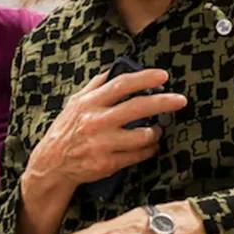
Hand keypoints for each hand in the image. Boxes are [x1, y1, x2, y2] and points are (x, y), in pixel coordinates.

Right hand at [25, 68, 186, 192]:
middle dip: (163, 102)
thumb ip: (95, 86)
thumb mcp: (74, 103)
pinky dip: (149, 149)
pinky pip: (138, 155)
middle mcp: (96, 122)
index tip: (163, 76)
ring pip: (142, 135)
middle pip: (137, 108)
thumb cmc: (67, 130)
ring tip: (158, 130)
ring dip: (156, 132)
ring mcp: (102, 144)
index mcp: (89, 103)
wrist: (52, 164)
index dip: (144, 78)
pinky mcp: (108, 163)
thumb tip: (115, 69)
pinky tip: (151, 146)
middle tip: (181, 100)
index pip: (121, 84)